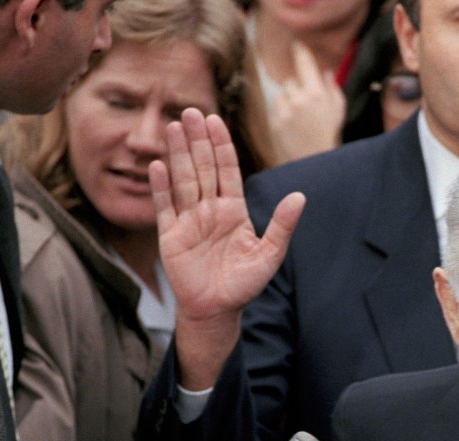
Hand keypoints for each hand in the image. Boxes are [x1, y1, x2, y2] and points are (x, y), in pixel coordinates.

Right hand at [150, 108, 304, 389]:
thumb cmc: (244, 284)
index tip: (215, 120)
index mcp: (234, 211)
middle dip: (197, 140)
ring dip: (178, 154)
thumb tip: (300, 197)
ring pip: (182, 180)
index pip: (226, 171)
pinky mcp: (171, 236)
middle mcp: (210, 210)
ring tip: (172, 127)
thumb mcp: (269, 255)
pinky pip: (165, 207)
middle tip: (189, 111)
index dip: (221, 146)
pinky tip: (158, 166)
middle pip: (202, 168)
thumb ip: (282, 226)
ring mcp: (189, 221)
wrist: (217, 311)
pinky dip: (161, 188)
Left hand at [270, 41, 345, 162]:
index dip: (299, 52)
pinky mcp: (275, 123)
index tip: (295, 45)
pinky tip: (292, 126)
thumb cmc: (331, 134)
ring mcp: (285, 111)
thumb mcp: (339, 109)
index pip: (304, 64)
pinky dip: (282, 114)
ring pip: (281, 95)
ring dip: (287, 102)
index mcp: (317, 93)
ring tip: (298, 118)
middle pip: (290, 82)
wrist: (317, 161)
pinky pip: (275, 109)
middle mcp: (299, 99)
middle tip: (305, 106)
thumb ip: (332, 88)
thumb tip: (325, 72)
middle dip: (297, 90)